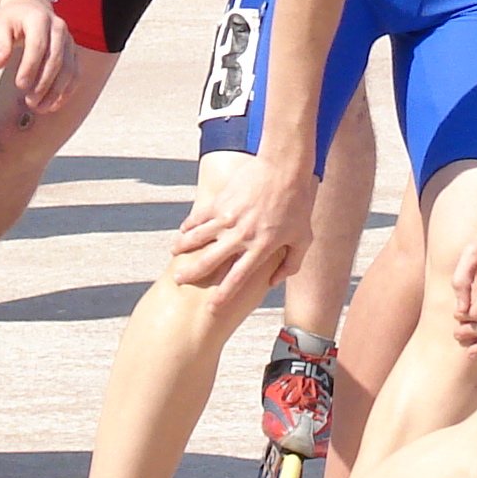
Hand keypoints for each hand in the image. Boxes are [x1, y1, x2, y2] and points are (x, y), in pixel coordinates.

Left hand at [0, 0, 71, 111]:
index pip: (38, 46)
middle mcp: (59, 28)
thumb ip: (0, 44)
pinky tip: (55, 104)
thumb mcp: (0, 25)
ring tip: (41, 108)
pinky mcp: (73, 51)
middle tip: (30, 102)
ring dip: (56, 91)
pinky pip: (75, 72)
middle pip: (56, 59)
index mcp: (39, 20)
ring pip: (69, 69)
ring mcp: (69, 40)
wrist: (32, 3)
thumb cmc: (13, 17)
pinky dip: (67, 90)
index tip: (19, 85)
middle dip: (43, 84)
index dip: (30, 67)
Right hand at [172, 150, 314, 292]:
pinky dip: (189, 225)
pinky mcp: (221, 201)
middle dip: (192, 274)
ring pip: (198, 237)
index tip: (211, 308)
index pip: (238, 278)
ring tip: (173, 254)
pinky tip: (182, 231)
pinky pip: (200, 216)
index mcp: (261, 248)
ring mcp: (228, 218)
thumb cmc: (298, 204)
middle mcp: (241, 236)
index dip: (223, 296)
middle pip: (210, 261)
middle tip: (178, 281)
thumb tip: (273, 283)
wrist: (284, 168)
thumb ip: (290, 264)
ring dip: (183, 247)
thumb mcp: (303, 238)